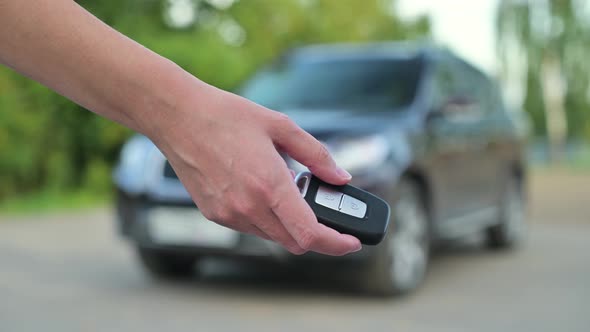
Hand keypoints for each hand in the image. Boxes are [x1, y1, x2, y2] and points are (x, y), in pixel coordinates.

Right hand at [150, 82, 361, 255]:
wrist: (178, 117)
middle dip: (316, 233)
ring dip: (289, 225)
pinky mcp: (215, 215)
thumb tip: (340, 177)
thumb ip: (316, 155)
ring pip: (273, 237)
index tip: (351, 242)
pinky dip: (266, 219)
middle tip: (322, 210)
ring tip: (286, 191)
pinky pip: (250, 228)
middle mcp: (249, 206)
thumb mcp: (281, 126)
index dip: (337, 244)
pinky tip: (262, 192)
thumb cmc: (227, 116)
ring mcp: (229, 214)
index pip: (310, 234)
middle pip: (295, 242)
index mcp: (270, 184)